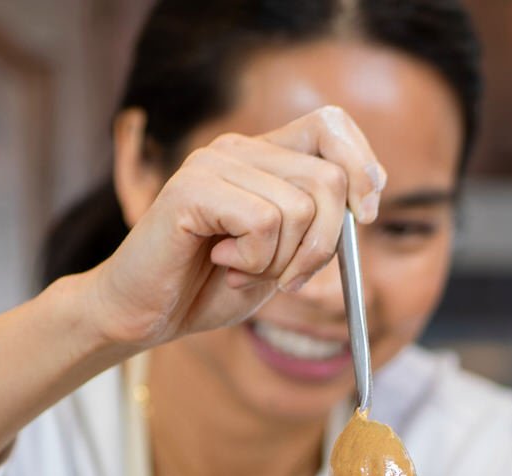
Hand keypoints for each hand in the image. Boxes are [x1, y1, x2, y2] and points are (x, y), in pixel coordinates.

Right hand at [89, 106, 385, 347]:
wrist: (143, 315)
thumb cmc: (206, 289)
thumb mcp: (279, 259)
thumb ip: (316, 228)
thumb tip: (366, 204)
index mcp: (261, 156)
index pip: (331, 124)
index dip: (361, 165)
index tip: (368, 213)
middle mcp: (238, 148)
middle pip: (328, 179)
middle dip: (323, 245)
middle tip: (287, 279)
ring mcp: (214, 163)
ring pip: (299, 208)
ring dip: (280, 261)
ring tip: (240, 270)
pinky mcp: (192, 189)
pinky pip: (262, 222)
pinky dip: (253, 260)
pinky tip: (220, 262)